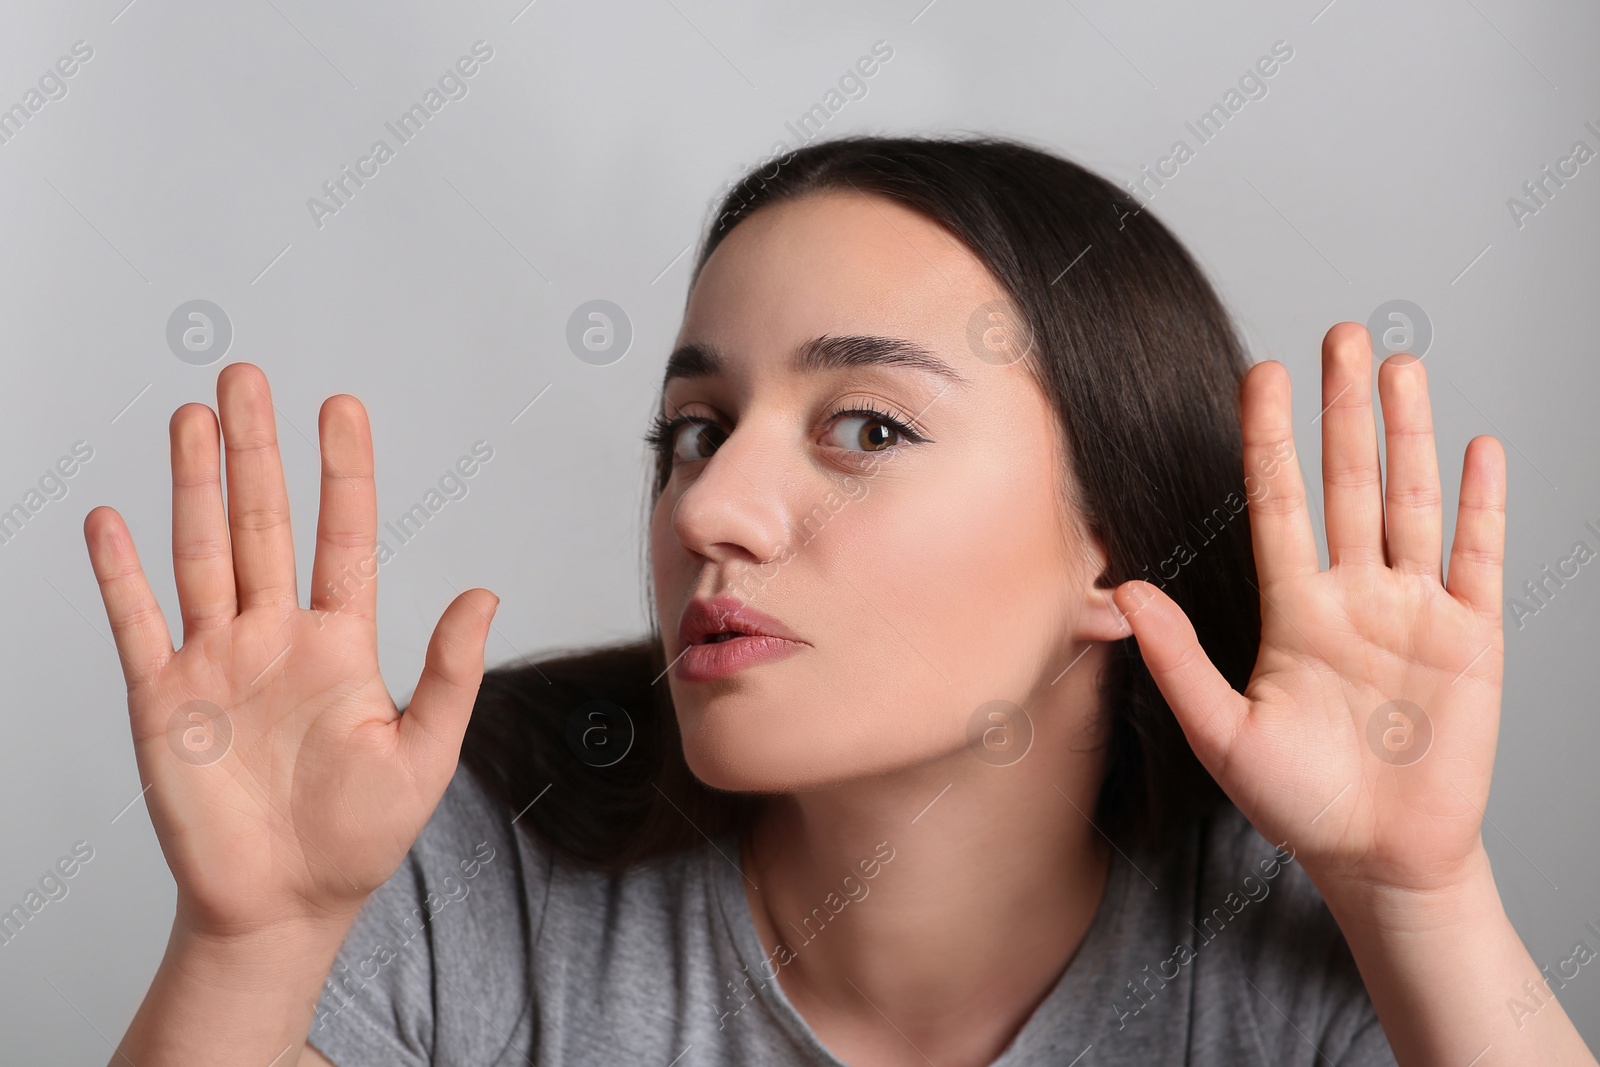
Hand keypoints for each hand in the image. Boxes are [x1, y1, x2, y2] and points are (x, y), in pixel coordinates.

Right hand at [84, 363, 497, 937]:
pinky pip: (137, 623)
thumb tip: (484, 594)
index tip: (340, 406)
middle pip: (263, 523)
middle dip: (255, 449)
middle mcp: (275, 637)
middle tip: (245, 376)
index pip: (342, 536)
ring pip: (202, 553)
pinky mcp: (162, 699)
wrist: (284, 904)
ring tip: (192, 416)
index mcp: (340, 643)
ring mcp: (216, 661)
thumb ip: (450, 672)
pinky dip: (121, 573)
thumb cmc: (358, 836)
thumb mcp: (424, 752)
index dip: (341, 471)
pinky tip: (112, 519)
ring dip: (192, 485)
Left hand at [1112, 322, 1504, 897]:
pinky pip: (1478, 556)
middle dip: (1343, 409)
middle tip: (1338, 335)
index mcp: (1294, 612)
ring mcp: (1415, 612)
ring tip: (1399, 364)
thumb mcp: (1222, 733)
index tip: (1259, 374)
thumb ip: (1177, 659)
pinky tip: (1477, 447)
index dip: (1270, 439)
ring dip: (1408, 433)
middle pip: (1348, 483)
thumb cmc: (1298, 804)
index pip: (1278, 504)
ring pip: (1411, 502)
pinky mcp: (1472, 639)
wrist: (1379, 860)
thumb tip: (1120, 591)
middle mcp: (1354, 597)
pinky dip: (1482, 503)